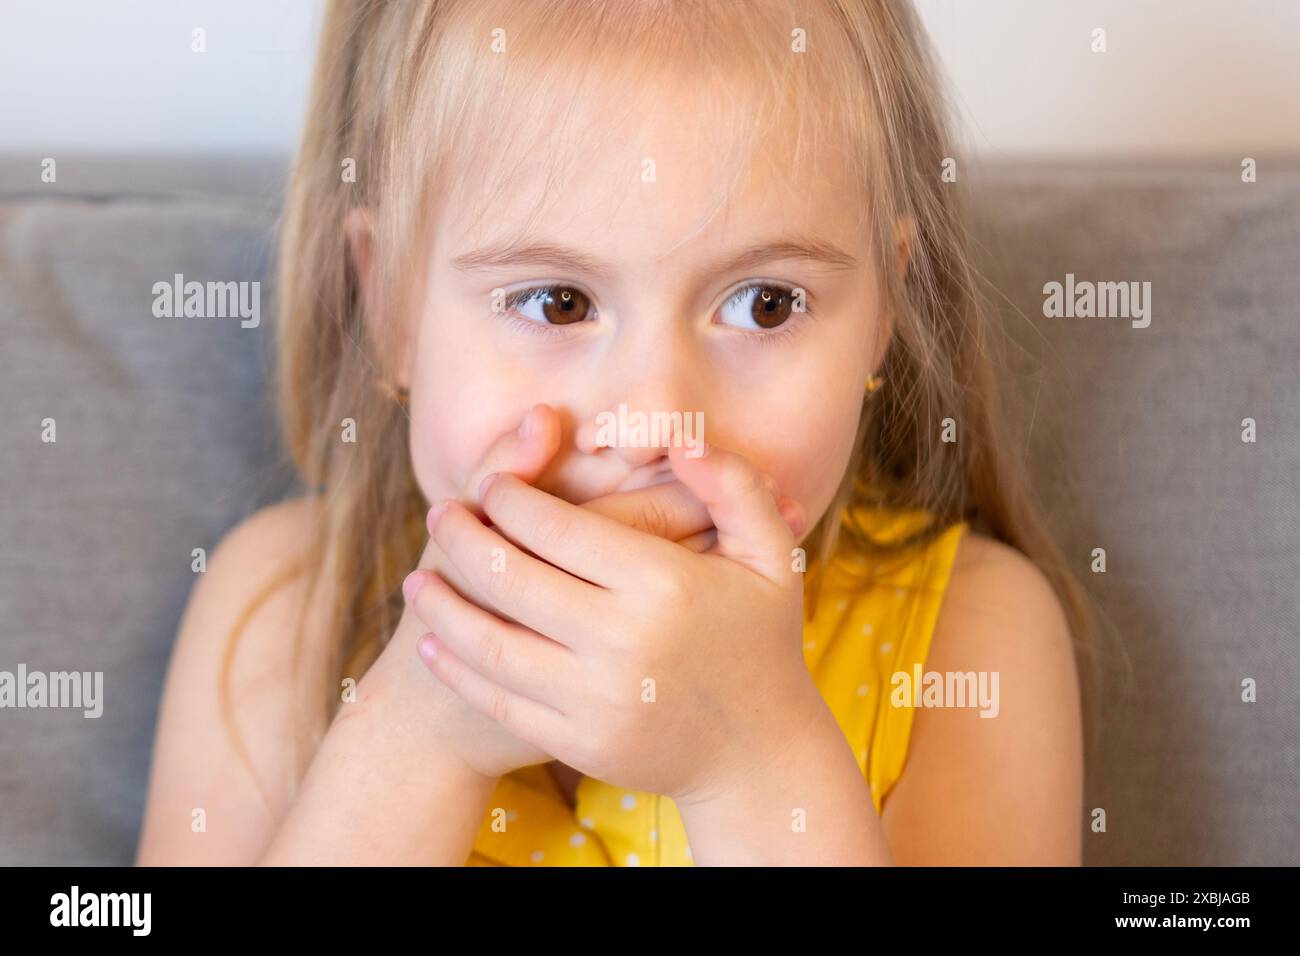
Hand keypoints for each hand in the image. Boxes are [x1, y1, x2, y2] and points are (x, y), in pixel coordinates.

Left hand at [375, 404, 744, 778]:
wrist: (757, 754)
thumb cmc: (760, 641)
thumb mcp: (769, 555)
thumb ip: (733, 487)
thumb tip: (682, 442)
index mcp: (664, 583)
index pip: (556, 527)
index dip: (508, 497)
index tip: (488, 484)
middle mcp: (624, 641)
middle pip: (511, 577)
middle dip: (462, 538)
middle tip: (439, 516)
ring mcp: (596, 699)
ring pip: (489, 642)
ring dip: (441, 605)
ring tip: (416, 580)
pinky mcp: (578, 743)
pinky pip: (498, 697)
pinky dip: (456, 667)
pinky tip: (434, 641)